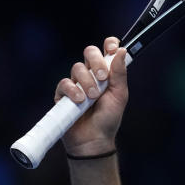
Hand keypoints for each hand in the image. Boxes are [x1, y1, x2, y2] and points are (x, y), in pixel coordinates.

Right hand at [55, 37, 129, 157]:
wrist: (94, 140)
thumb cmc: (108, 118)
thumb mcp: (119, 95)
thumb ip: (120, 73)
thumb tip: (122, 51)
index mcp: (107, 73)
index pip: (107, 50)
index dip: (110, 45)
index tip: (112, 48)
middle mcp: (91, 75)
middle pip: (89, 52)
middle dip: (96, 62)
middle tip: (102, 78)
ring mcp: (76, 83)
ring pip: (77, 67)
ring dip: (87, 81)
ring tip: (92, 97)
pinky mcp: (63, 94)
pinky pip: (64, 83)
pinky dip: (73, 90)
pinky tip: (80, 100)